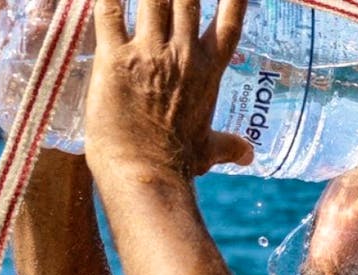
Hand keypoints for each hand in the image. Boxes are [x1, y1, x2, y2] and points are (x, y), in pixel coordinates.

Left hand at [86, 0, 253, 178]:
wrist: (145, 174)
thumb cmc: (178, 163)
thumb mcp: (209, 150)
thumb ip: (229, 146)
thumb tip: (248, 156)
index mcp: (209, 70)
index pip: (230, 20)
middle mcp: (184, 54)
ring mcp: (149, 53)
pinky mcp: (114, 58)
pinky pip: (109, 12)